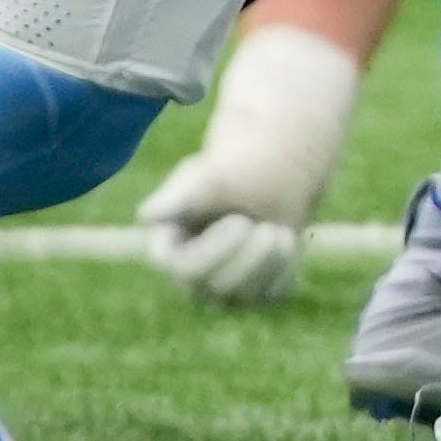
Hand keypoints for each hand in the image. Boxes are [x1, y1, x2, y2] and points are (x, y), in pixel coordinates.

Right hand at [138, 25, 364, 308]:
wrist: (283, 142)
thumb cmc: (247, 148)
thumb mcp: (221, 166)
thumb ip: (188, 192)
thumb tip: (149, 216)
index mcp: (171, 235)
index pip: (181, 269)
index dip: (213, 254)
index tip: (248, 222)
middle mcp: (193, 258)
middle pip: (210, 290)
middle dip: (242, 266)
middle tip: (272, 231)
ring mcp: (225, 269)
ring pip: (239, 297)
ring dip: (264, 274)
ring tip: (282, 234)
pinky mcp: (257, 273)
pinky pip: (267, 294)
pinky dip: (281, 277)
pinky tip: (291, 245)